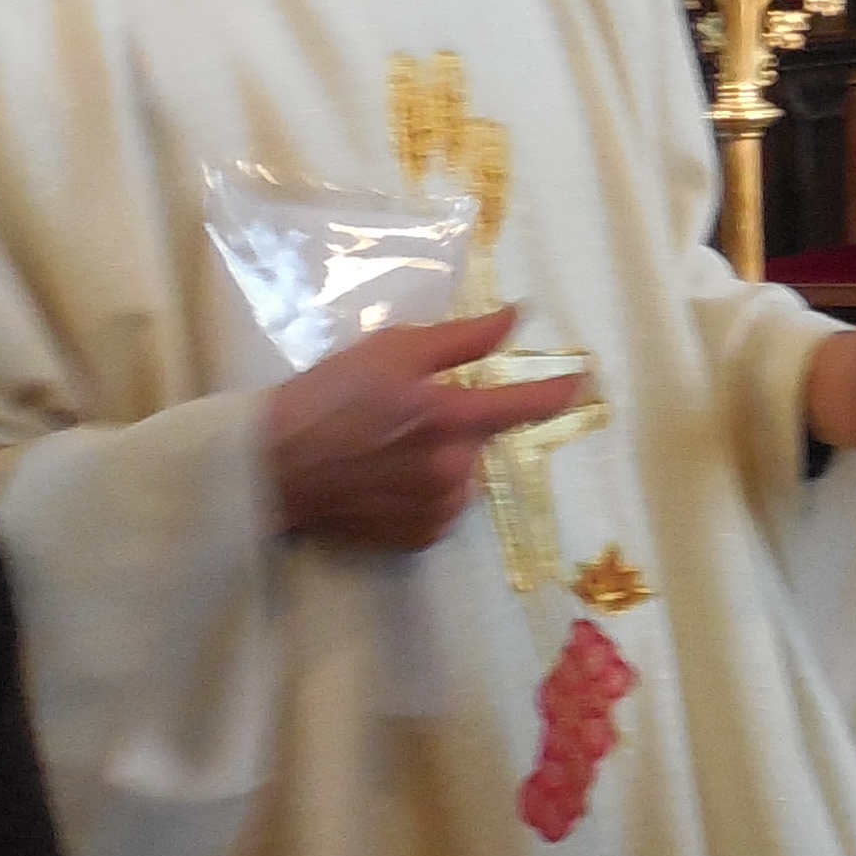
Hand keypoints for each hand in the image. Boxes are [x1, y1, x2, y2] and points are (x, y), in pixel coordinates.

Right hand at [263, 308, 594, 554]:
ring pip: (463, 473)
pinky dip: (426, 490)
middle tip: (402, 413)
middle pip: (482, 438)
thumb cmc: (327, 397)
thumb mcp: (391, 350)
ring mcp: (437, 508)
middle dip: (456, 422)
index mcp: (449, 419)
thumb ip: (462, 339)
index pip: (525, 406)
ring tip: (387, 447)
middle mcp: (452, 469)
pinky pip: (444, 506)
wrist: (271, 465)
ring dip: (442, 458)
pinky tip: (386, 478)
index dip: (558, 391)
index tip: (584, 381)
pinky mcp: (419, 536)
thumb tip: (516, 318)